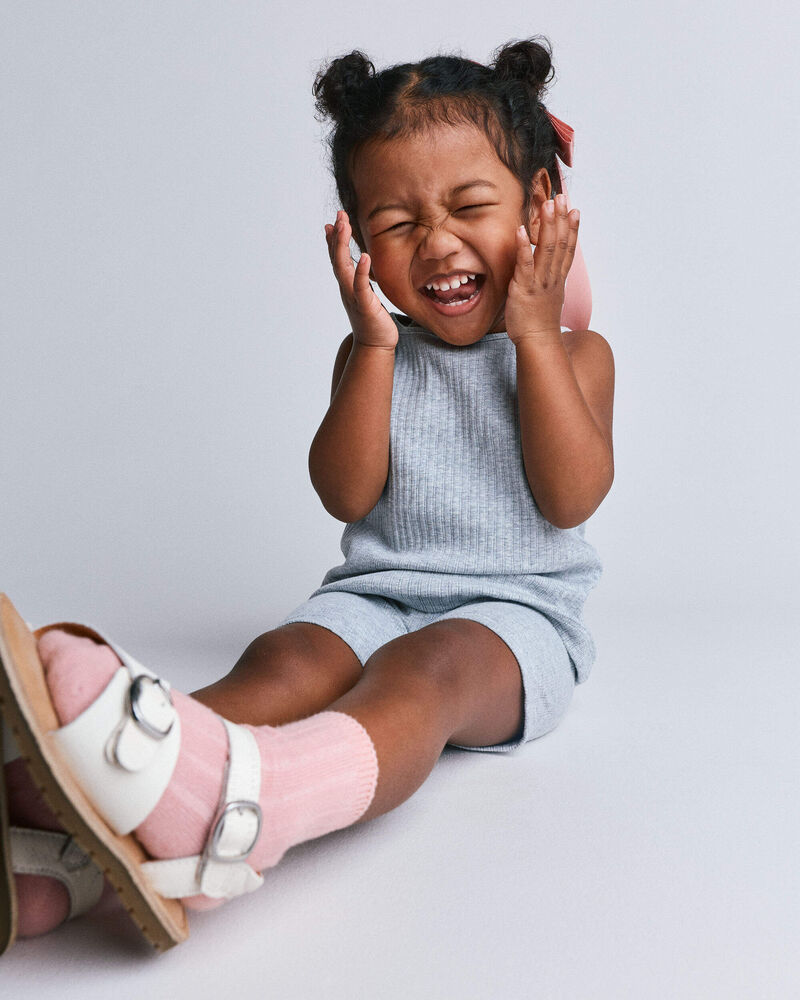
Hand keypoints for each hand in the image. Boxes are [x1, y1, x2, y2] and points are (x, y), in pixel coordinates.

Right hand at [324, 210, 397, 349]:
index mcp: (348, 285)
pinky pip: (360, 286)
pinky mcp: (364, 306)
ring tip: (343, 226)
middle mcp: (346, 289)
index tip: (332, 222)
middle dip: (336, 236)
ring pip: (343, 267)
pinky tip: (363, 256)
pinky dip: (360, 270)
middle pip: (336, 258)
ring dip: (341, 246)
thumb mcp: (367, 295)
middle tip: (338, 215)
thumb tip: (363, 266)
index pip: (338, 259)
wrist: (375, 346)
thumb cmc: (374, 320)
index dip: (333, 240)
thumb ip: (363, 280)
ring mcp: (353, 297)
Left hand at [504, 193, 578, 344]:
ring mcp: (539, 282)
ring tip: (547, 205)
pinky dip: (523, 247)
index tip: (574, 209)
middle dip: (561, 219)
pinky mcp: (523, 288)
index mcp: (558, 279)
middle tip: (561, 197)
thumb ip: (550, 280)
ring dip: (547, 226)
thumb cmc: (540, 322)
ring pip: (547, 250)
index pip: (568, 249)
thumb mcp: (549, 297)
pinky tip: (521, 230)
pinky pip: (524, 264)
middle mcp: (551, 278)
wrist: (537, 342)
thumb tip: (552, 270)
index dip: (572, 228)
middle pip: (560, 243)